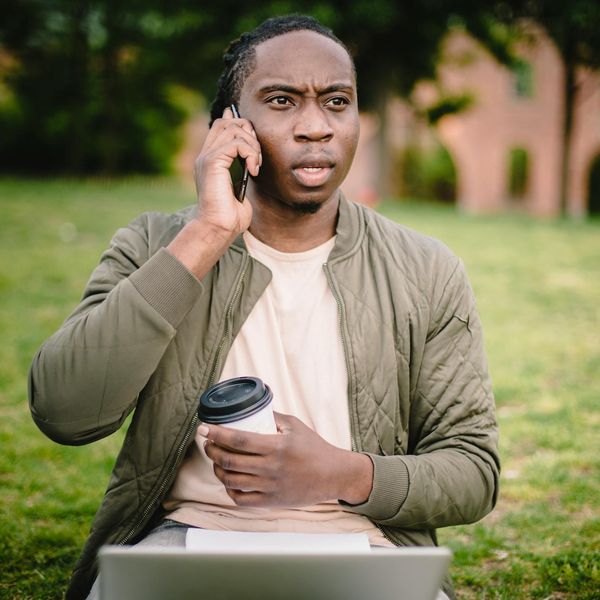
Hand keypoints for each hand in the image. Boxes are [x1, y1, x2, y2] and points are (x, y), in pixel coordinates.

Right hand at [167, 107, 259, 278]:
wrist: (219, 228)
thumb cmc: (230, 216)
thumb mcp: (240, 187)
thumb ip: (243, 168)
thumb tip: (251, 157)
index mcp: (210, 160)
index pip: (221, 126)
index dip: (240, 125)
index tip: (254, 144)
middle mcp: (205, 155)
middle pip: (227, 122)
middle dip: (249, 133)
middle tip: (257, 157)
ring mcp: (207, 157)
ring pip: (233, 129)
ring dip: (252, 145)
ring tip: (255, 166)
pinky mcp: (212, 162)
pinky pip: (236, 143)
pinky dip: (250, 154)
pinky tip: (253, 171)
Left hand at [200, 412, 373, 507]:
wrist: (332, 475)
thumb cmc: (314, 447)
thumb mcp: (295, 425)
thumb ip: (272, 417)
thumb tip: (250, 409)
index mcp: (276, 446)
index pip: (238, 439)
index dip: (217, 433)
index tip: (203, 428)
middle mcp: (271, 468)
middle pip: (229, 460)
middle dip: (211, 451)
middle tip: (207, 443)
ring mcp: (270, 487)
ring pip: (231, 481)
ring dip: (217, 469)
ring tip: (216, 460)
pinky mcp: (271, 502)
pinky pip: (241, 500)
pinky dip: (229, 490)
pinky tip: (228, 480)